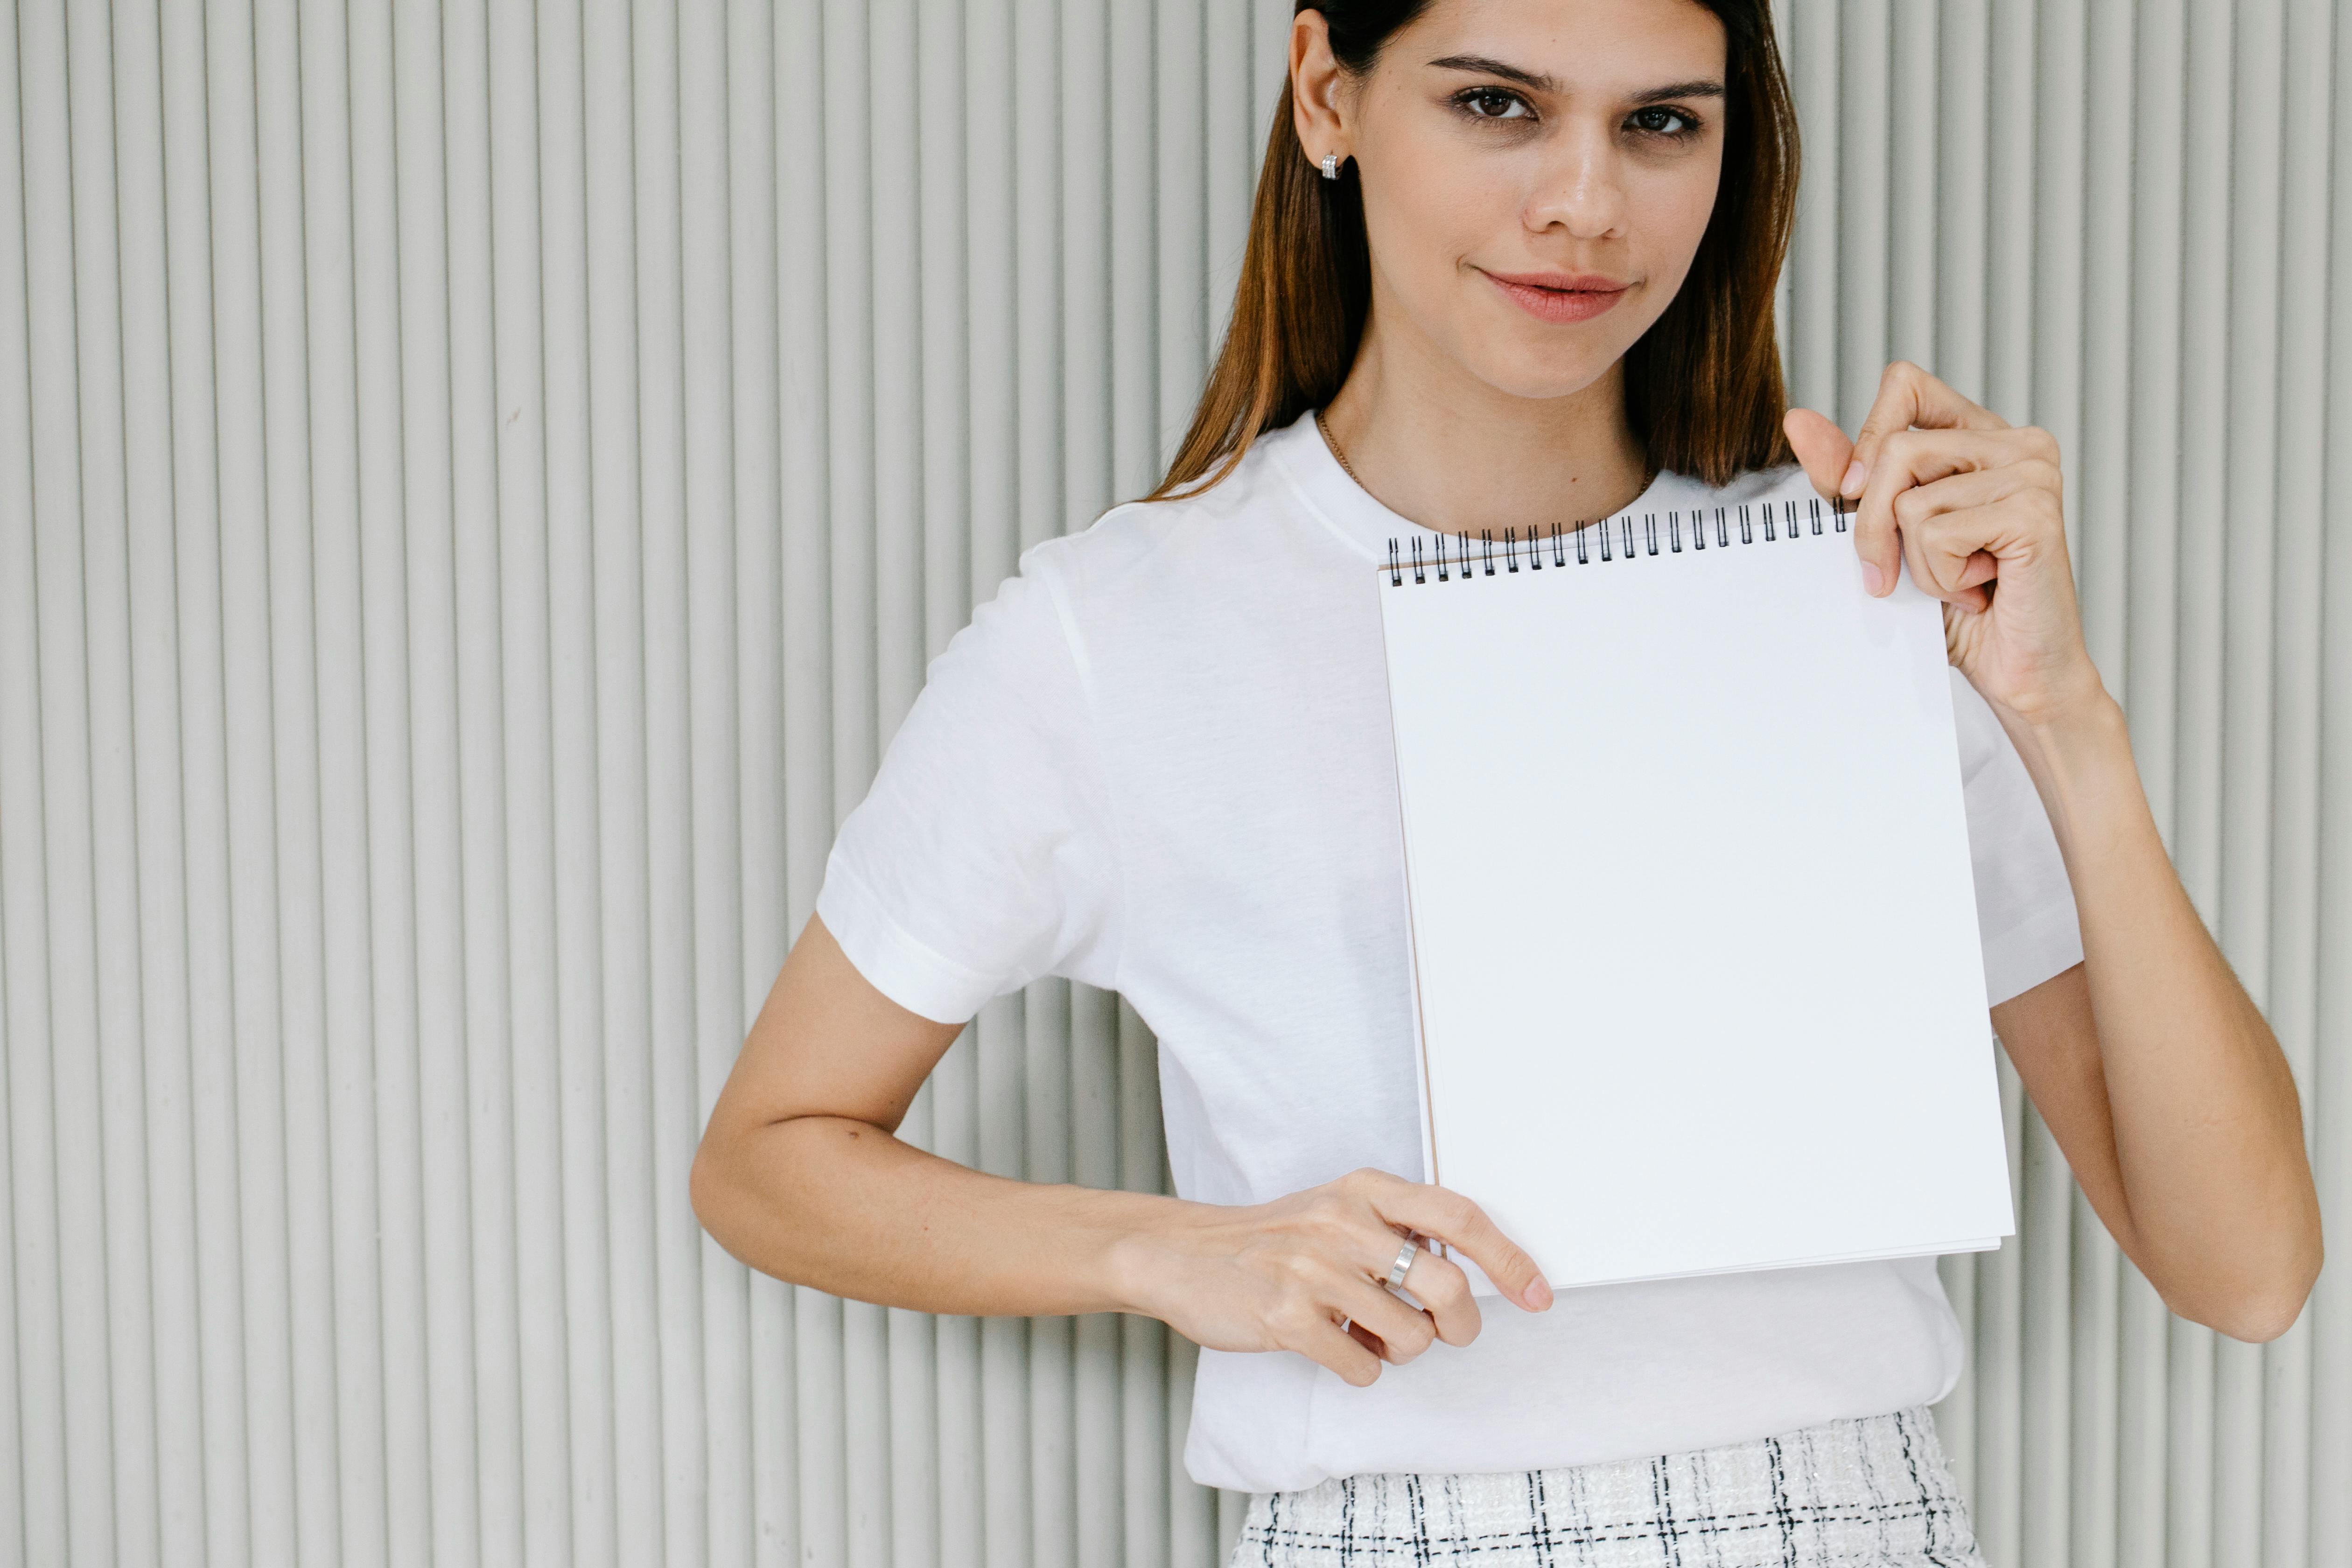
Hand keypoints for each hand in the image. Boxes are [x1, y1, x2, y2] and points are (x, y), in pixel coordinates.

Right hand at [1110, 1167, 1552, 1386]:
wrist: (1183, 1255)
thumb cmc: (1274, 1240)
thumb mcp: (1336, 1208)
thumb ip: (1396, 1226)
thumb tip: (1471, 1273)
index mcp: (1364, 1189)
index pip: (1459, 1217)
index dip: (1508, 1258)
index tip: (1537, 1294)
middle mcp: (1343, 1222)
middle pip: (1448, 1288)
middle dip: (1460, 1327)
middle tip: (1446, 1333)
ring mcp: (1313, 1269)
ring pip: (1411, 1337)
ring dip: (1401, 1350)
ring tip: (1366, 1332)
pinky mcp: (1287, 1315)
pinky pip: (1363, 1366)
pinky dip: (1360, 1367)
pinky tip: (1332, 1345)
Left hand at [1783, 361, 2107, 729]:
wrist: (2014, 670)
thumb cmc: (1953, 605)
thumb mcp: (1884, 535)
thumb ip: (1846, 478)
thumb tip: (1798, 420)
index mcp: (1979, 435)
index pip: (1905, 385)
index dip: (1868, 439)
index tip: (1858, 496)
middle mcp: (2015, 442)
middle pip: (1895, 451)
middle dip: (1875, 526)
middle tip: (1902, 573)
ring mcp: (2032, 471)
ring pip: (1910, 499)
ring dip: (1915, 561)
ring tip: (1957, 580)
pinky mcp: (2035, 511)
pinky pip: (1937, 533)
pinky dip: (1940, 577)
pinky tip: (1977, 589)